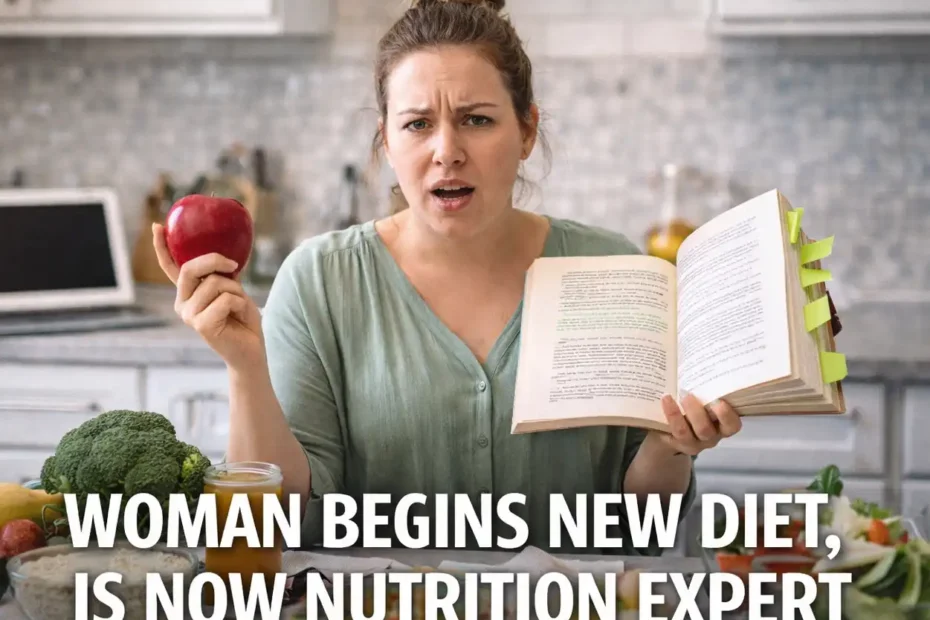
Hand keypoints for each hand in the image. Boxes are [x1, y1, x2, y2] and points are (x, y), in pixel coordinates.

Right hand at [152, 223, 264, 370]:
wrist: (251, 351)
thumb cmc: (242, 320)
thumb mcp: (233, 290)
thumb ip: (223, 275)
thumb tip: (229, 252)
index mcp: (187, 293)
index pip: (170, 268)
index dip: (162, 247)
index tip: (157, 226)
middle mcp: (182, 303)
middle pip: (190, 269)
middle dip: (215, 260)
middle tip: (233, 264)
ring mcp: (189, 315)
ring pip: (215, 283)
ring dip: (237, 290)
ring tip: (239, 306)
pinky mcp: (202, 325)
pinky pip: (226, 298)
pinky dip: (240, 303)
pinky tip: (239, 316)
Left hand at [653, 392, 741, 456]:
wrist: (671, 428)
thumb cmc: (693, 407)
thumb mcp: (703, 399)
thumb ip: (707, 389)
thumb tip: (703, 361)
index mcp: (722, 424)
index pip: (732, 425)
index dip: (727, 416)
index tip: (720, 401)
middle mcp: (711, 435)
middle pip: (707, 430)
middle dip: (698, 413)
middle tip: (689, 395)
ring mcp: (694, 441)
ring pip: (691, 432)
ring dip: (685, 413)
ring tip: (677, 396)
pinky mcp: (678, 441)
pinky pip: (676, 430)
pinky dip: (671, 414)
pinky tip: (666, 399)